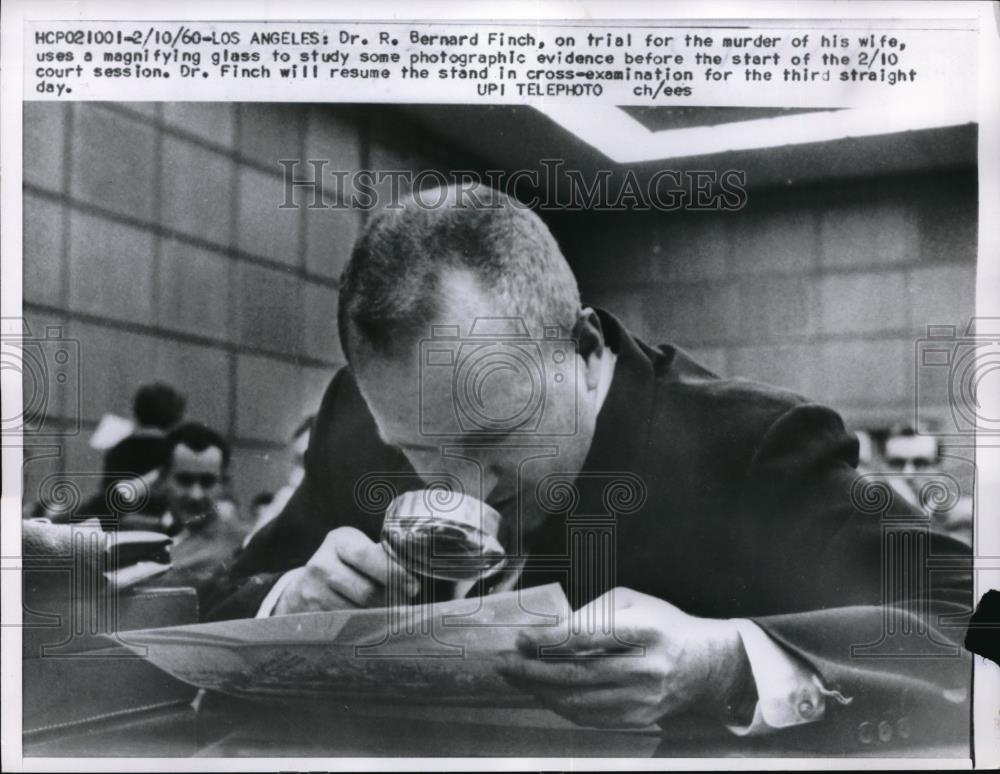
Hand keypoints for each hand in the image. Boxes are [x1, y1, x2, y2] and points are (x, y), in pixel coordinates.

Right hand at [274, 526, 419, 613]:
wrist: (302, 587)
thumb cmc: (344, 565)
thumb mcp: (358, 548)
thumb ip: (383, 555)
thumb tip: (419, 566)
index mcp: (339, 541)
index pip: (367, 556)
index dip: (394, 573)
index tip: (414, 586)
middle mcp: (321, 564)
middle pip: (366, 591)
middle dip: (391, 600)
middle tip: (406, 603)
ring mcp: (312, 592)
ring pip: (358, 612)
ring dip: (379, 615)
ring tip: (390, 612)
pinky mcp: (310, 616)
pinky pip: (345, 626)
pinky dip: (363, 626)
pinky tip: (370, 622)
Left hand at [496, 587, 751, 728]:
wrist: (703, 665)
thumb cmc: (660, 625)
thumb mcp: (631, 602)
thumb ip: (592, 614)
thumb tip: (550, 632)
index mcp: (645, 630)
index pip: (589, 637)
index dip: (551, 640)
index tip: (522, 639)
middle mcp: (645, 668)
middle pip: (578, 673)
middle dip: (533, 669)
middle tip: (505, 663)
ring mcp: (642, 698)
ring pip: (579, 700)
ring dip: (540, 690)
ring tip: (515, 678)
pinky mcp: (637, 718)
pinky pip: (589, 716)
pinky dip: (560, 705)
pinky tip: (542, 692)